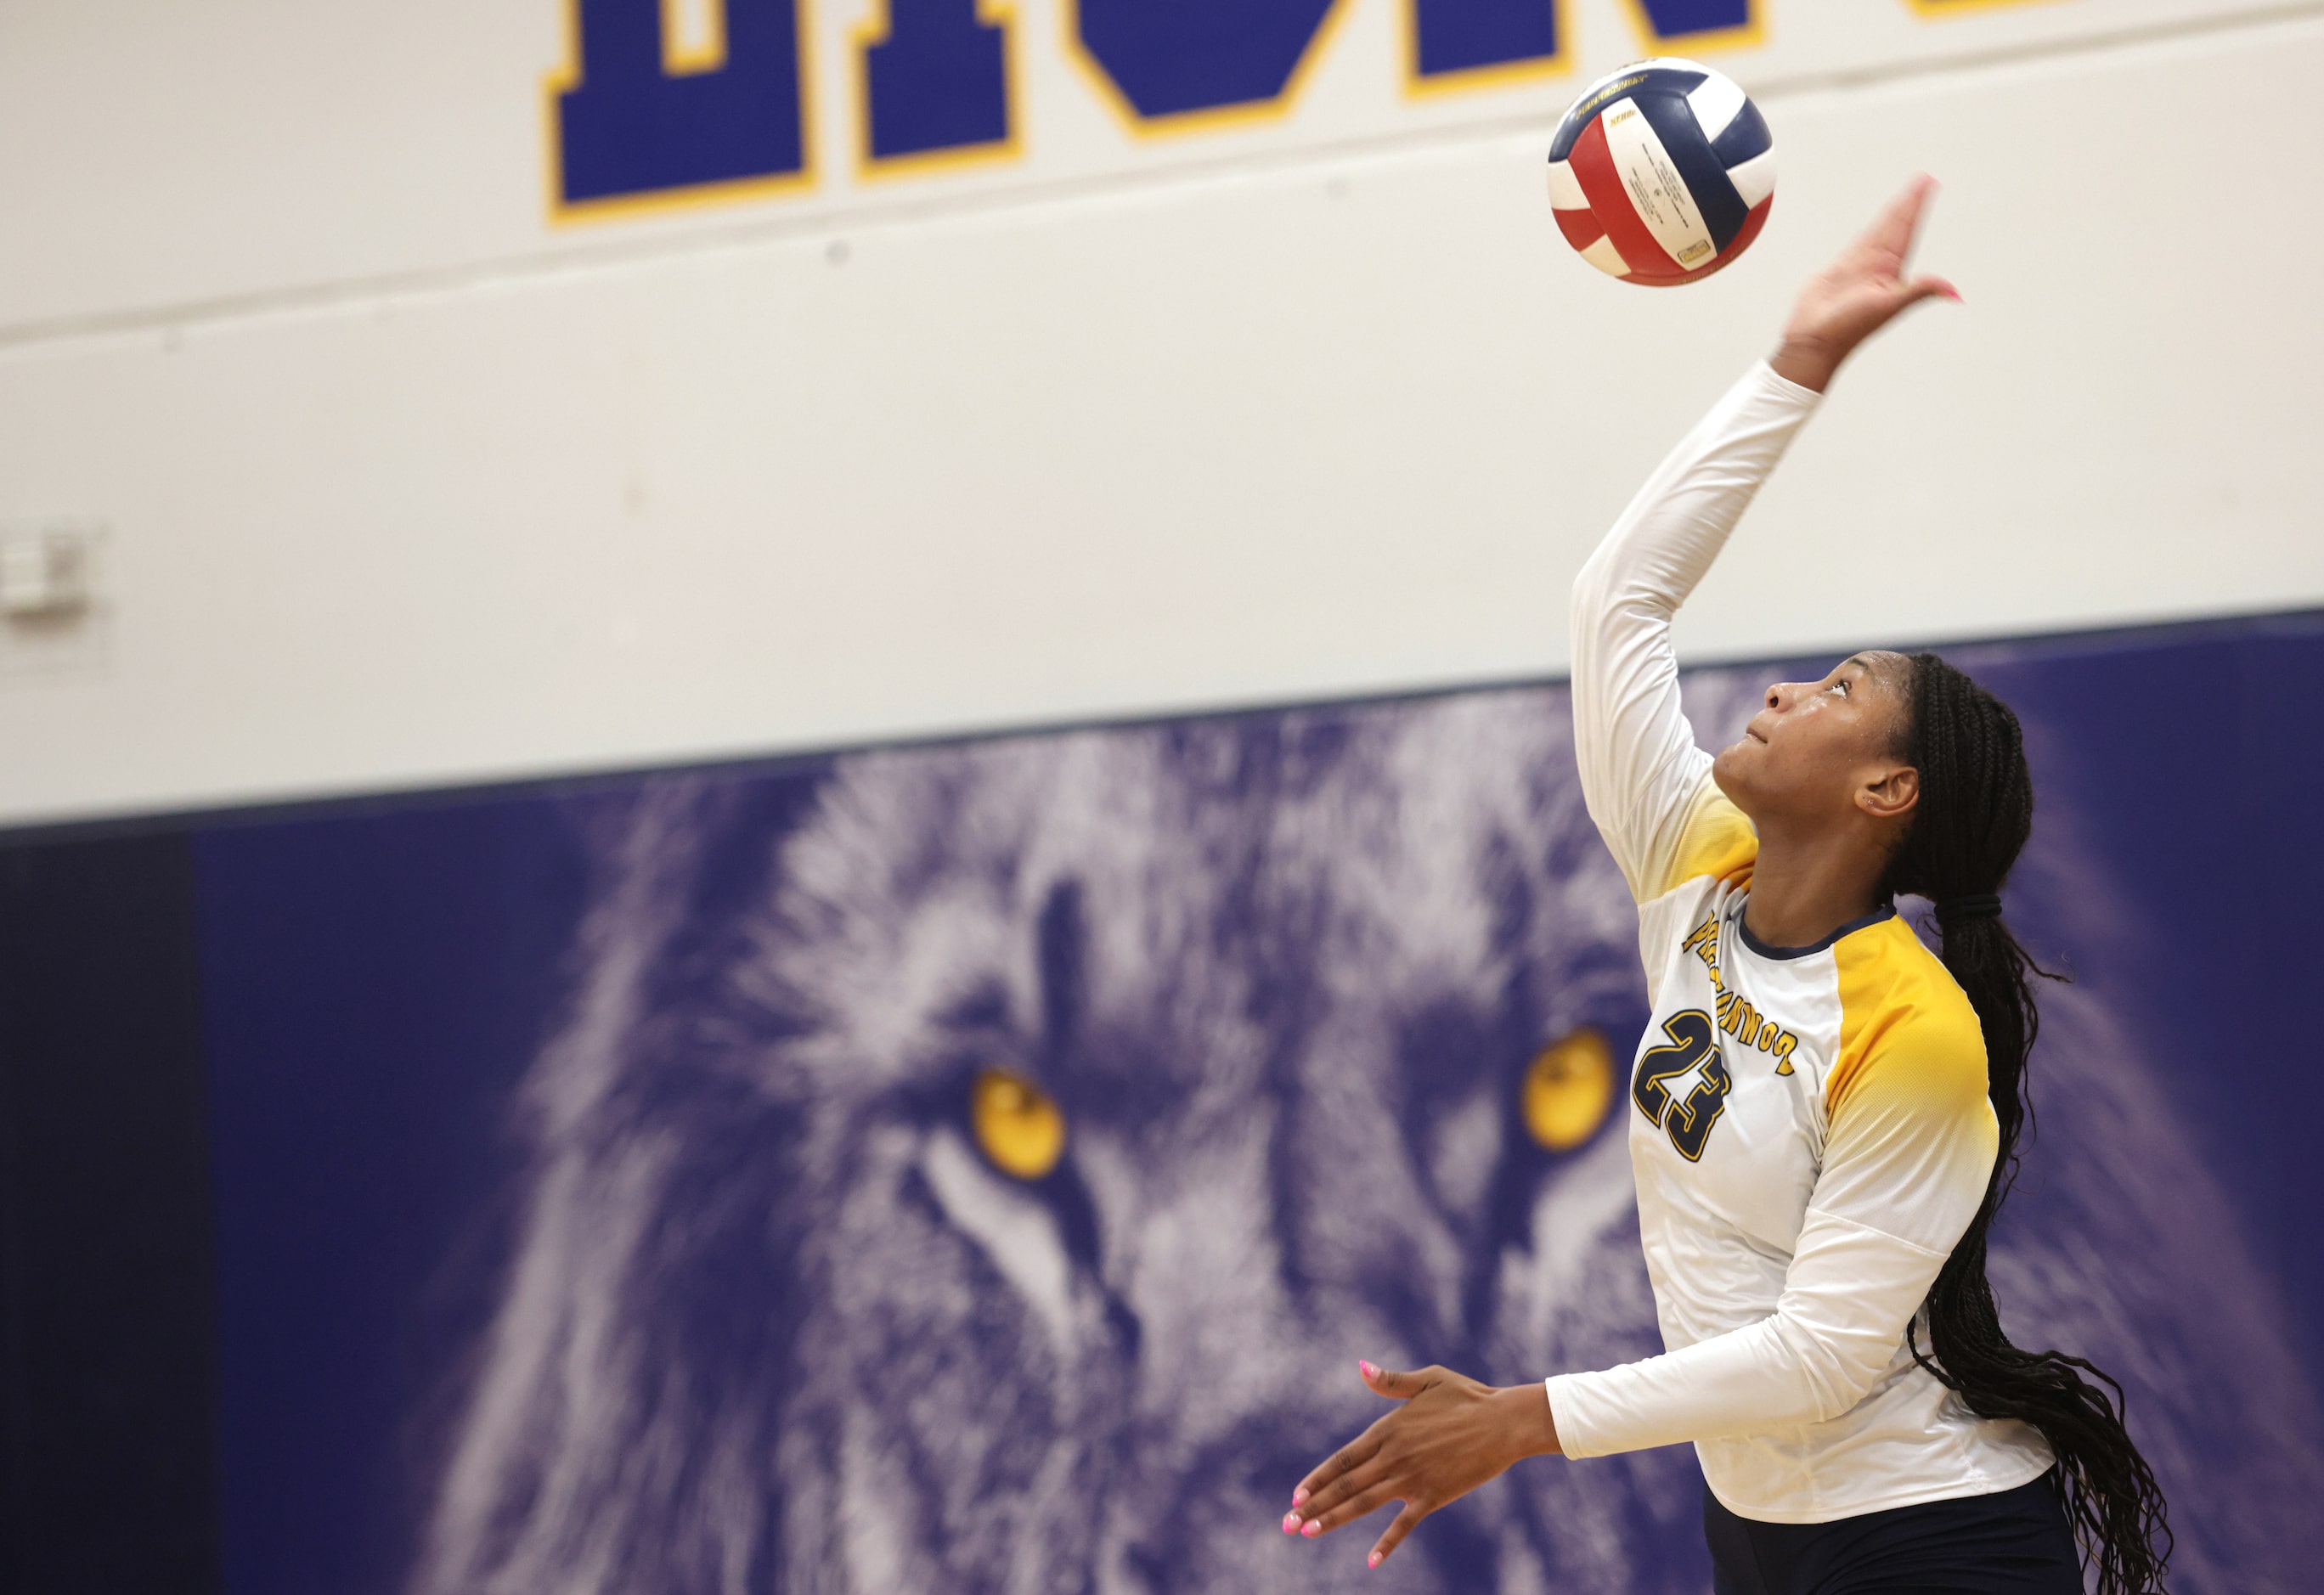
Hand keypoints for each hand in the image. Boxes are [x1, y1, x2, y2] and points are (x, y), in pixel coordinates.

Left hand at [1281, 1360, 1560, 1568]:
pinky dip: (1387, 1543)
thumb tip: (1361, 1367)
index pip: (1342, 1458)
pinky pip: (1404, 1524)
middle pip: (1345, 1485)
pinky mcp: (1434, 1496)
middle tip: (1287, 1524)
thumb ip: (1390, 1381)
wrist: (1504, 1422)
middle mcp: (1393, 1456)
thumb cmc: (1467, 1397)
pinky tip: (1370, 1561)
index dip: (1318, 1478)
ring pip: (1364, 1504)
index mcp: (1388, 1429)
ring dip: (1334, 1519)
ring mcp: (1412, 1478)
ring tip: (1308, 1533)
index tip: (1294, 1495)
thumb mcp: (1427, 1380)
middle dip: (1313, 1505)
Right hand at [1771, 175, 1958, 392]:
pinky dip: (1870, 230)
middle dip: (1909, 203)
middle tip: (1924, 179)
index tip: (1931, 185)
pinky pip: (1859, 242)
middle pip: (1897, 225)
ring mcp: (1860, 267)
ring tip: (1907, 194)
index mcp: (1892, 272)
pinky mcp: (1840, 269)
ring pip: (1879, 231)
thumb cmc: (1849, 328)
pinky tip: (1877, 224)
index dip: (1918, 207)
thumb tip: (1955, 293)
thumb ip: (1920, 291)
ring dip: (1893, 213)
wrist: (1814, 340)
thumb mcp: (1890, 306)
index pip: (1909, 231)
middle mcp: (1879, 267)